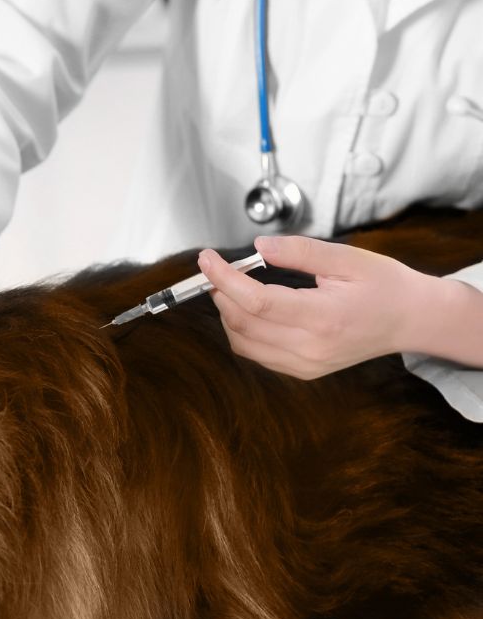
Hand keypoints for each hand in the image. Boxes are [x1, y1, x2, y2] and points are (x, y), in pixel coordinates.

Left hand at [197, 235, 449, 379]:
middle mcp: (310, 348)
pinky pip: (257, 354)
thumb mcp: (347, 258)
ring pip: (243, 343)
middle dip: (222, 293)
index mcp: (323, 317)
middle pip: (243, 324)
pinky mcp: (303, 372)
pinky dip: (242, 331)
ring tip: (233, 287)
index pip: (256, 301)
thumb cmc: (384, 285)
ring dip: (228, 313)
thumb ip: (300, 252)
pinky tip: (251, 310)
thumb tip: (259, 246)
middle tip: (218, 270)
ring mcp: (305, 365)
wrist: (410, 320)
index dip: (224, 279)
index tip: (207, 259)